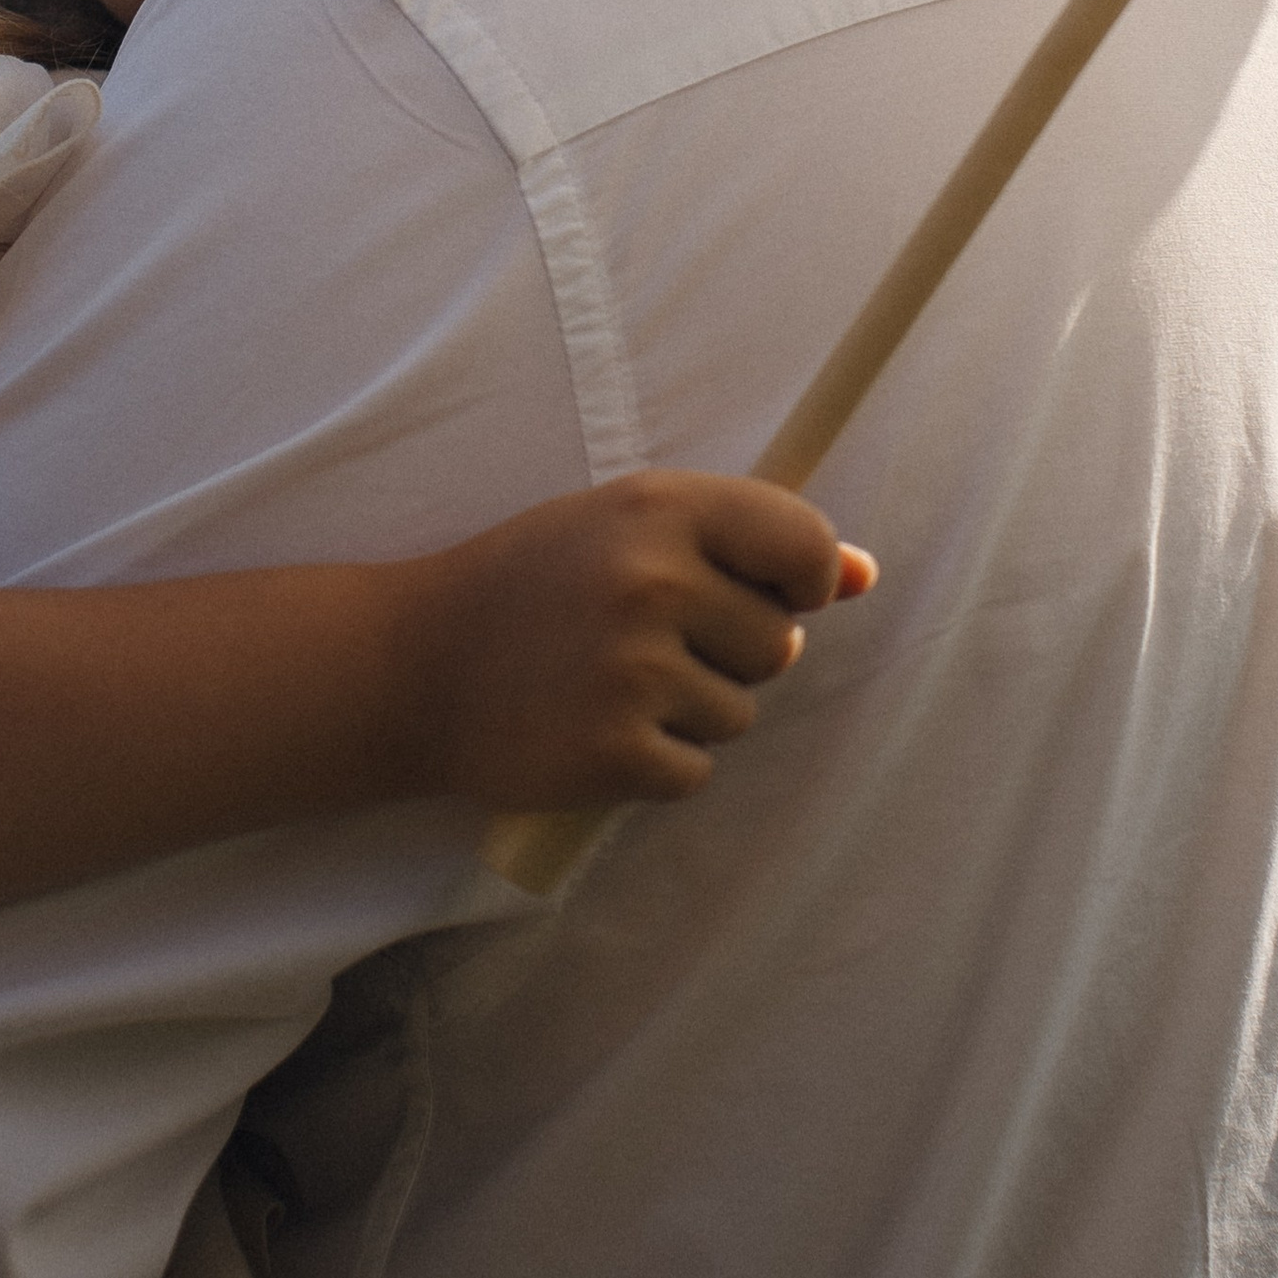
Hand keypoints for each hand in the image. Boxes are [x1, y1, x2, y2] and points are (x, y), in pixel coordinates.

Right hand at [396, 470, 875, 814]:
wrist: (414, 665)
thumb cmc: (532, 584)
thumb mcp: (624, 526)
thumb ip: (742, 540)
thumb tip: (863, 575)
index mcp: (658, 507)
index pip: (803, 542)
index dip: (808, 577)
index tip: (777, 591)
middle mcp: (651, 581)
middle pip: (778, 643)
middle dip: (729, 652)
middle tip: (642, 639)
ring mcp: (633, 670)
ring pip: (740, 712)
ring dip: (690, 711)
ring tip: (608, 681)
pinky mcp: (616, 751)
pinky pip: (695, 770)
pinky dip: (655, 762)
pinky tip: (594, 728)